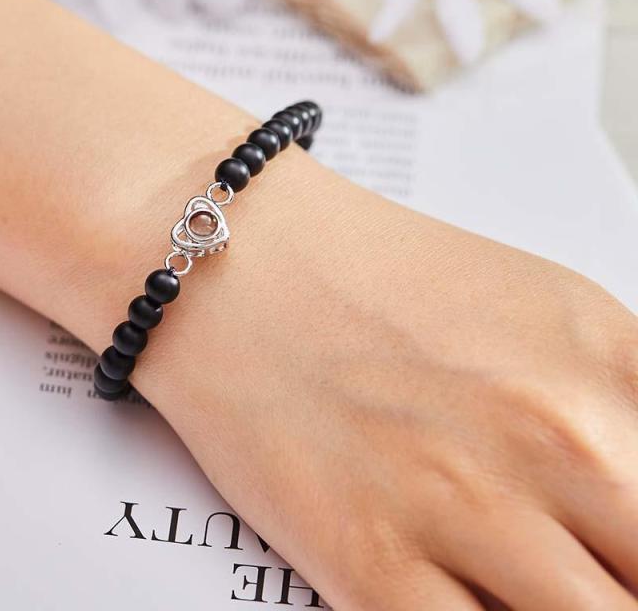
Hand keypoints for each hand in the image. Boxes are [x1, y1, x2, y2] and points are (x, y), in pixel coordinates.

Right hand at [137, 172, 637, 609]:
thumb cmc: (375, 274)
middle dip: (623, 579)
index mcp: (602, 372)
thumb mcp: (547, 308)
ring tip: (529, 581)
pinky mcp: (373, 566)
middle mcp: (552, 443)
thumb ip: (628, 398)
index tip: (625, 545)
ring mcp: (463, 510)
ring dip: (566, 608)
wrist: (243, 266)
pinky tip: (474, 601)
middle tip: (590, 568)